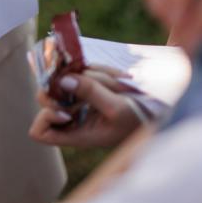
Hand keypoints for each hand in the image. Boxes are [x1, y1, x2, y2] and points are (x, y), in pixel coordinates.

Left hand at [29, 66, 144, 148]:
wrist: (161, 109)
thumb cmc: (139, 119)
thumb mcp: (118, 108)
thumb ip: (91, 93)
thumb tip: (63, 80)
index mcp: (76, 133)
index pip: (40, 131)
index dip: (45, 118)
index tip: (65, 110)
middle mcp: (72, 117)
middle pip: (46, 98)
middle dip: (67, 86)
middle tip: (90, 81)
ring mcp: (78, 99)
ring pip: (63, 79)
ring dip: (87, 74)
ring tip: (116, 81)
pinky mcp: (87, 85)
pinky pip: (79, 70)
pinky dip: (96, 68)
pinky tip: (118, 77)